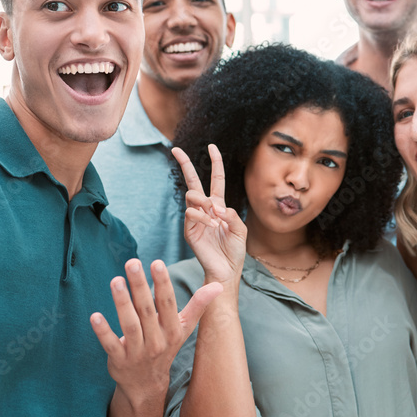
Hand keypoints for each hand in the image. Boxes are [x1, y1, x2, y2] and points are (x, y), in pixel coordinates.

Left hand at [90, 258, 222, 405]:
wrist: (147, 386)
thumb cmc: (165, 348)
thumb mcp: (184, 329)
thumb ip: (198, 305)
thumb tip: (219, 285)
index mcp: (172, 331)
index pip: (168, 304)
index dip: (163, 283)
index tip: (157, 263)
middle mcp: (156, 341)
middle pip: (147, 310)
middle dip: (139, 286)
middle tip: (132, 263)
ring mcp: (137, 352)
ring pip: (130, 325)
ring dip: (122, 303)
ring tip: (115, 281)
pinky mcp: (119, 360)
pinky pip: (110, 345)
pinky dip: (103, 331)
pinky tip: (95, 316)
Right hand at [172, 144, 247, 285]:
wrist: (226, 270)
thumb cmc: (235, 250)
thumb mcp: (241, 229)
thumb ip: (232, 215)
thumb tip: (216, 207)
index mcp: (219, 206)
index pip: (216, 179)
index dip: (215, 162)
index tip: (212, 146)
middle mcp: (205, 209)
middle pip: (193, 181)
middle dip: (185, 164)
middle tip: (175, 149)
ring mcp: (195, 218)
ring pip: (192, 195)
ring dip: (203, 201)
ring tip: (213, 215)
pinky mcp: (189, 230)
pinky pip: (191, 214)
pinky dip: (202, 217)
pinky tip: (212, 225)